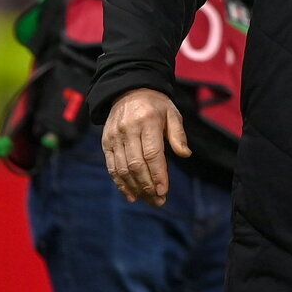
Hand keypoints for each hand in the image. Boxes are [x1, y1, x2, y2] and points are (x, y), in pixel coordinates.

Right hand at [101, 88, 190, 205]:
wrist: (128, 90)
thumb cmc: (156, 105)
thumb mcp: (172, 113)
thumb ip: (178, 134)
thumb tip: (185, 154)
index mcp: (148, 120)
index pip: (152, 153)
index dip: (157, 174)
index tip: (164, 190)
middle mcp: (128, 129)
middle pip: (136, 164)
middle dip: (148, 186)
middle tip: (159, 200)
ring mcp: (115, 137)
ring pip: (123, 169)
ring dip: (136, 188)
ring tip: (149, 200)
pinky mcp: (106, 142)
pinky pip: (112, 167)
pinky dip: (120, 184)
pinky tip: (131, 196)